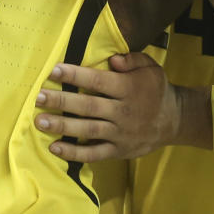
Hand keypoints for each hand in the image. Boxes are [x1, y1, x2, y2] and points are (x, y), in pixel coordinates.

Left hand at [35, 53, 199, 160]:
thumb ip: (131, 60)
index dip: (76, 75)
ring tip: (40, 121)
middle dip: (62, 101)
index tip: (54, 70)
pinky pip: (94, 154)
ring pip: (88, 130)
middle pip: (89, 106)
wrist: (174, 120)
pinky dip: (74, 153)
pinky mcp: (118, 151)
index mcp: (129, 89)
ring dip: (62, 126)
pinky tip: (54, 148)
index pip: (99, 80)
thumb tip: (112, 60)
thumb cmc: (155, 89)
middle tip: (38, 96)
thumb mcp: (150, 67)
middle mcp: (123, 112)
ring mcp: (120, 134)